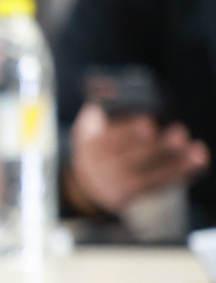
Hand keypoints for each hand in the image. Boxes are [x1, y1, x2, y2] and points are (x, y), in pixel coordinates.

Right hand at [68, 103, 207, 212]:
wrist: (85, 182)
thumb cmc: (95, 144)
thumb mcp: (88, 124)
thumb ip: (100, 105)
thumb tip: (112, 86)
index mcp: (91, 146)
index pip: (109, 141)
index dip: (128, 132)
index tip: (148, 123)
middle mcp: (101, 169)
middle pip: (131, 160)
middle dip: (157, 147)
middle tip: (179, 133)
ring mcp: (116, 186)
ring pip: (148, 175)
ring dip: (175, 163)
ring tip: (196, 151)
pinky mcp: (132, 196)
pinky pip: (158, 185)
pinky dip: (180, 174)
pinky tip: (197, 162)